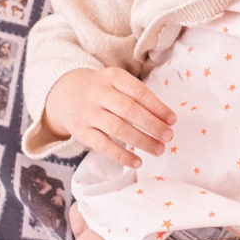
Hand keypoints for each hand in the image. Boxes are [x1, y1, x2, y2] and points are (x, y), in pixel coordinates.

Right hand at [45, 67, 174, 168]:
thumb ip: (139, 99)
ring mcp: (88, 113)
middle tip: (169, 136)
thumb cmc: (105, 92)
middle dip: (152, 124)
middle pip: (128, 110)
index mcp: (112, 77)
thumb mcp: (118, 84)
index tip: (172, 120)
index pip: (138, 92)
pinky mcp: (82, 132)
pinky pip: (103, 145)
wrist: (67, 94)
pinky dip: (122, 155)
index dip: (157, 107)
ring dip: (141, 141)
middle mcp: (98, 93)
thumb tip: (167, 121)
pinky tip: (137, 162)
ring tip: (159, 149)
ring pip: (117, 128)